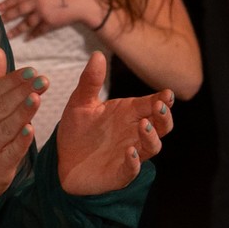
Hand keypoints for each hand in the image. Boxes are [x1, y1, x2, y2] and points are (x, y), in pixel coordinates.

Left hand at [0, 0, 108, 37]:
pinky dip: (33, 35)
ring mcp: (43, 13)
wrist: (83, 1)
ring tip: (8, 34)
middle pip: (18, 10)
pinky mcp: (50, 23)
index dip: (7, 2)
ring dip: (16, 29)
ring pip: (26, 22)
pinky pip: (39, 30)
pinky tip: (26, 39)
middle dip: (7, 16)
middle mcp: (37, 1)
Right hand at [0, 47, 43, 200]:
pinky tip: (31, 130)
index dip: (13, 80)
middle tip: (43, 81)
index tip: (33, 71)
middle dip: (22, 92)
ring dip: (22, 113)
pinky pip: (10, 152)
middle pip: (0, 107)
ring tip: (37, 99)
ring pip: (5, 128)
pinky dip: (20, 141)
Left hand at [52, 50, 172, 194]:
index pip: (152, 104)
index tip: (166, 93)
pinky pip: (132, 169)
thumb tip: (97, 54)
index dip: (162, 100)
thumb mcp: (80, 102)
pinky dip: (134, 162)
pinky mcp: (120, 173)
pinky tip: (129, 152)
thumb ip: (90, 81)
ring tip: (144, 126)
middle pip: (162, 125)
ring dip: (152, 137)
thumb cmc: (76, 130)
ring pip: (153, 147)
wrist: (61, 160)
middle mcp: (134, 133)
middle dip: (165, 117)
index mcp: (129, 114)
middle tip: (160, 106)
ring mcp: (130, 154)